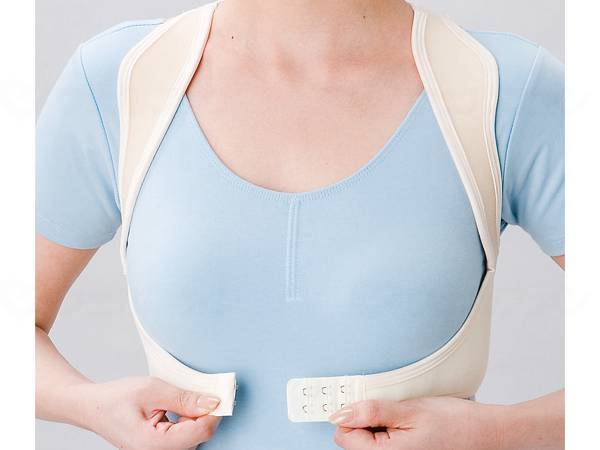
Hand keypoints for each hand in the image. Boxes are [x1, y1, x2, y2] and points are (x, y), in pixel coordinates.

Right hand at [70, 376, 222, 449]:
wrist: (90, 407)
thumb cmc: (115, 398)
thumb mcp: (152, 389)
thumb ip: (184, 398)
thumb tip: (213, 402)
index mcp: (153, 444)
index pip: (200, 432)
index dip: (215, 412)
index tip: (222, 394)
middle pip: (198, 436)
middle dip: (206, 414)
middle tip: (207, 391)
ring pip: (192, 437)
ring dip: (197, 417)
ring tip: (190, 397)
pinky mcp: (158, 448)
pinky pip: (182, 437)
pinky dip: (187, 421)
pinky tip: (182, 407)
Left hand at [329, 397, 500, 449]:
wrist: (487, 433)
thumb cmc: (454, 423)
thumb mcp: (410, 410)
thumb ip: (372, 412)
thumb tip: (339, 415)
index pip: (344, 435)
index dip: (353, 414)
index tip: (368, 402)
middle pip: (355, 438)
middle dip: (366, 419)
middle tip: (391, 408)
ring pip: (369, 439)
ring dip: (378, 423)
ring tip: (402, 415)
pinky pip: (384, 441)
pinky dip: (389, 428)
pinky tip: (407, 422)